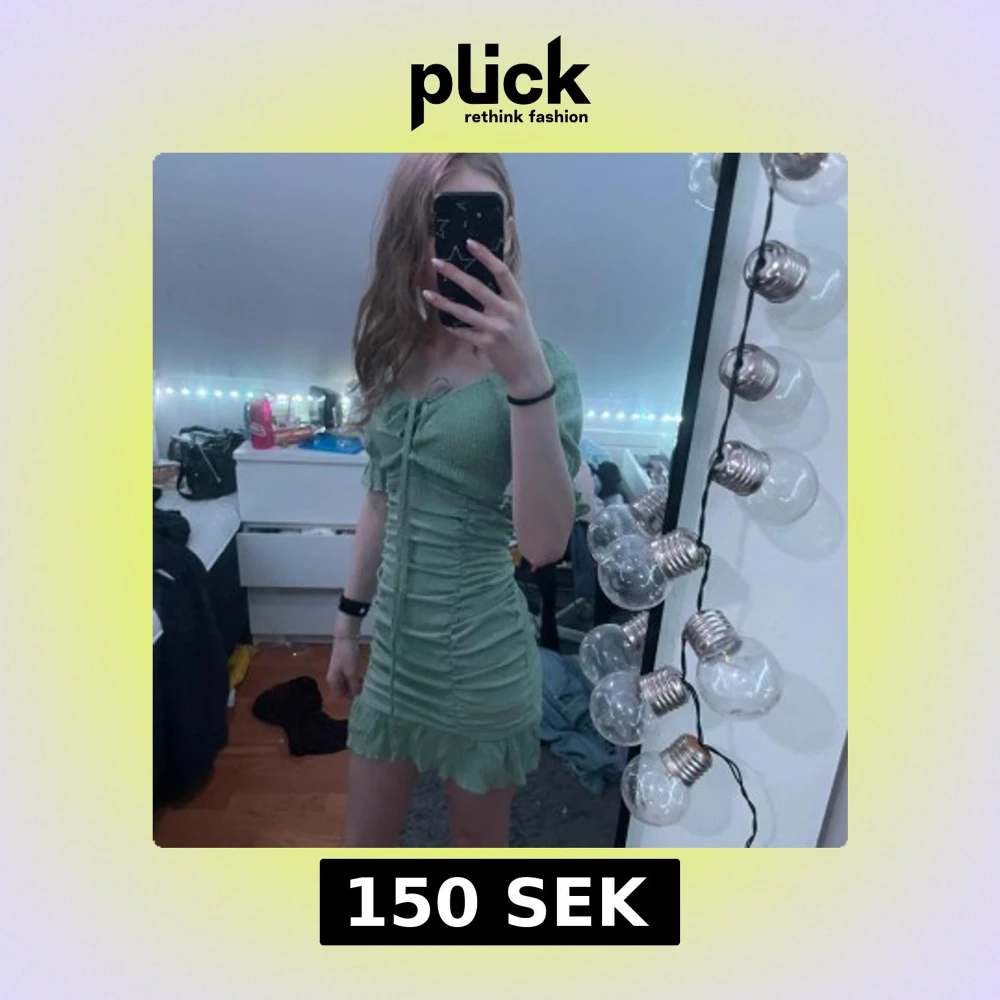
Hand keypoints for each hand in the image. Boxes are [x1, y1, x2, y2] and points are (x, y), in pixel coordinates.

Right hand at [326, 638, 361, 699]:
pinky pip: (348, 677)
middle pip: (342, 690)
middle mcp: (333, 678)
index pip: (339, 696)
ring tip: (365, 684)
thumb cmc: (347, 655)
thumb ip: (354, 686)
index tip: (360, 697)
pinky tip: (362, 677)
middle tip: (364, 690)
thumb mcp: (352, 672)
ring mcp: (338, 671)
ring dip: (355, 685)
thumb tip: (356, 696)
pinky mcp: (343, 666)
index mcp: (332, 681)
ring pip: (346, 684)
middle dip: (352, 692)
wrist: (346, 637)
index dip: (349, 698)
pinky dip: (355, 679)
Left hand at [422, 240, 551, 397]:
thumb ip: (503, 297)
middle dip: (454, 273)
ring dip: (443, 302)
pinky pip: (463, 332)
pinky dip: (451, 326)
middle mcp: (508, 312)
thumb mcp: (519, 313)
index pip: (501, 272)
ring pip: (464, 312)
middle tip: (436, 262)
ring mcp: (496, 328)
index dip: (485, 256)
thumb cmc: (521, 337)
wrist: (528, 368)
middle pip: (477, 288)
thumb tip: (480, 276)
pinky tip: (441, 320)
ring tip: (426, 293)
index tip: (469, 243)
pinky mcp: (487, 344)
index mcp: (517, 300)